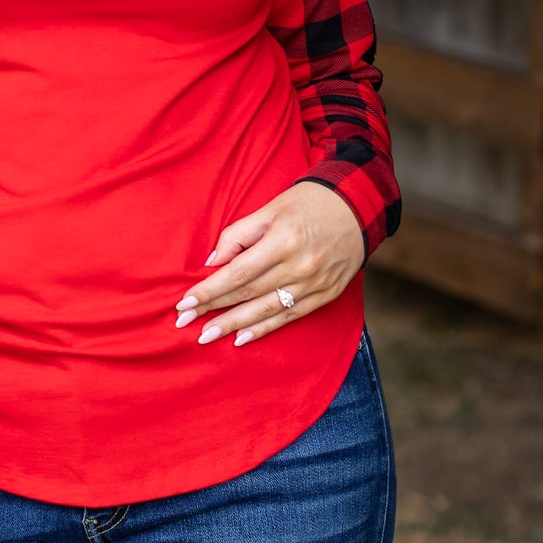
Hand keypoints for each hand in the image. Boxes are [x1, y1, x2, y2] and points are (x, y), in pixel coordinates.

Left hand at [174, 180, 364, 346]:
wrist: (358, 207)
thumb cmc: (309, 203)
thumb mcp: (270, 208)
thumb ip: (238, 235)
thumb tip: (212, 263)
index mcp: (283, 240)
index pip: (237, 273)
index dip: (209, 290)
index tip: (184, 303)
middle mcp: (299, 266)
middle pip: (248, 294)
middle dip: (213, 310)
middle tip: (184, 323)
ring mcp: (314, 284)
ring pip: (266, 310)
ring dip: (233, 326)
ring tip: (206, 336)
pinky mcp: (325, 295)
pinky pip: (289, 316)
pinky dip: (264, 329)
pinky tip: (242, 338)